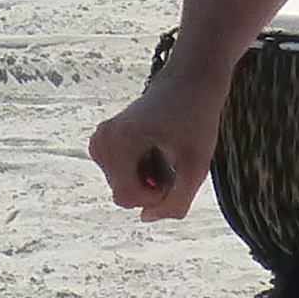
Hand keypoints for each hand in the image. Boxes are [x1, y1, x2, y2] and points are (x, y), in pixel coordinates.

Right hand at [88, 68, 227, 220]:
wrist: (192, 79)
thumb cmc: (198, 117)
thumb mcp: (196, 165)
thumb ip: (176, 201)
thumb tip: (146, 218)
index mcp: (118, 140)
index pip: (127, 197)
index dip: (156, 196)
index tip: (178, 175)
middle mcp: (102, 139)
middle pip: (123, 193)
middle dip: (151, 188)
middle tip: (175, 161)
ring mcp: (100, 138)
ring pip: (122, 185)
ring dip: (147, 180)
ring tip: (166, 154)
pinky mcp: (104, 139)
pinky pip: (119, 173)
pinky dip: (140, 171)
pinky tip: (155, 151)